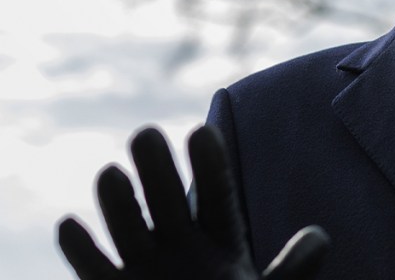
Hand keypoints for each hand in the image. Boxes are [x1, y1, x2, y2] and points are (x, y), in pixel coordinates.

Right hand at [57, 126, 328, 279]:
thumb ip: (292, 270)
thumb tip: (319, 237)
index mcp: (221, 241)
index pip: (217, 196)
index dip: (211, 166)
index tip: (204, 132)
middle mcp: (180, 247)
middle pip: (168, 201)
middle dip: (157, 171)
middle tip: (146, 134)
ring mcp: (144, 268)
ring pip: (129, 228)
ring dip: (118, 203)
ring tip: (112, 173)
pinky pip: (93, 268)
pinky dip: (81, 249)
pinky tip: (71, 225)